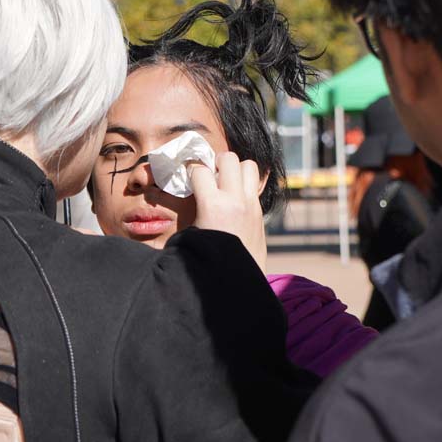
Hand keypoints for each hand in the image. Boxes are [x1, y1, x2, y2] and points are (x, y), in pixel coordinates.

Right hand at [189, 152, 266, 270]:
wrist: (237, 283)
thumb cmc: (206, 262)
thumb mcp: (190, 236)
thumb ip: (189, 211)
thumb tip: (181, 194)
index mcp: (213, 206)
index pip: (200, 169)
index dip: (191, 169)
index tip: (188, 175)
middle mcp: (235, 201)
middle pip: (229, 158)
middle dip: (216, 162)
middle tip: (210, 175)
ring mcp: (251, 205)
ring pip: (249, 165)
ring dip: (236, 169)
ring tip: (225, 182)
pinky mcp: (260, 213)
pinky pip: (255, 185)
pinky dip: (244, 185)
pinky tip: (234, 198)